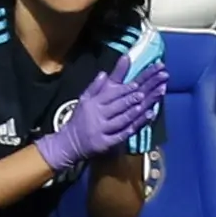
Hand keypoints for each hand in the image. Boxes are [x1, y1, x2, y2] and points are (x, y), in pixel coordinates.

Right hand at [37, 51, 167, 172]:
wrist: (70, 142)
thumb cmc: (80, 118)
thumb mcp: (85, 99)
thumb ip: (96, 86)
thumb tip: (105, 72)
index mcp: (93, 103)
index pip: (111, 94)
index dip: (125, 89)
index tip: (137, 84)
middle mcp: (97, 115)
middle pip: (118, 106)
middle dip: (132, 99)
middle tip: (144, 93)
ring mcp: (102, 130)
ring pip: (121, 120)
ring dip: (134, 113)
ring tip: (145, 106)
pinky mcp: (106, 143)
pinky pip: (121, 135)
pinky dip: (132, 129)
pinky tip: (142, 123)